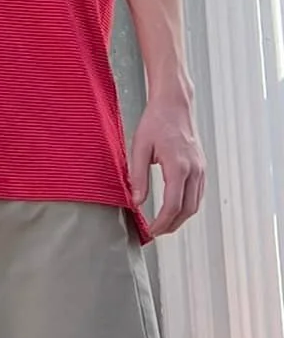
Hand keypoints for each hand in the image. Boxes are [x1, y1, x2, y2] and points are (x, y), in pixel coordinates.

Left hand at [131, 95, 205, 234]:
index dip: (162, 222)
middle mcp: (194, 170)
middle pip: (188, 210)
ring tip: (164, 224)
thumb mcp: (139, 146)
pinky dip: (188, 206)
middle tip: (156, 232)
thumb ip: (137, 175)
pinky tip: (176, 208)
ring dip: (181, 218)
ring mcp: (201, 169)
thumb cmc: (156, 121)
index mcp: (179, 166)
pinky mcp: (202, 167)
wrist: (174, 104)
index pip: (173, 205)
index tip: (151, 230)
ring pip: (196, 204)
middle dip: (172, 225)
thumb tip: (136, 201)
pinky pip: (198, 194)